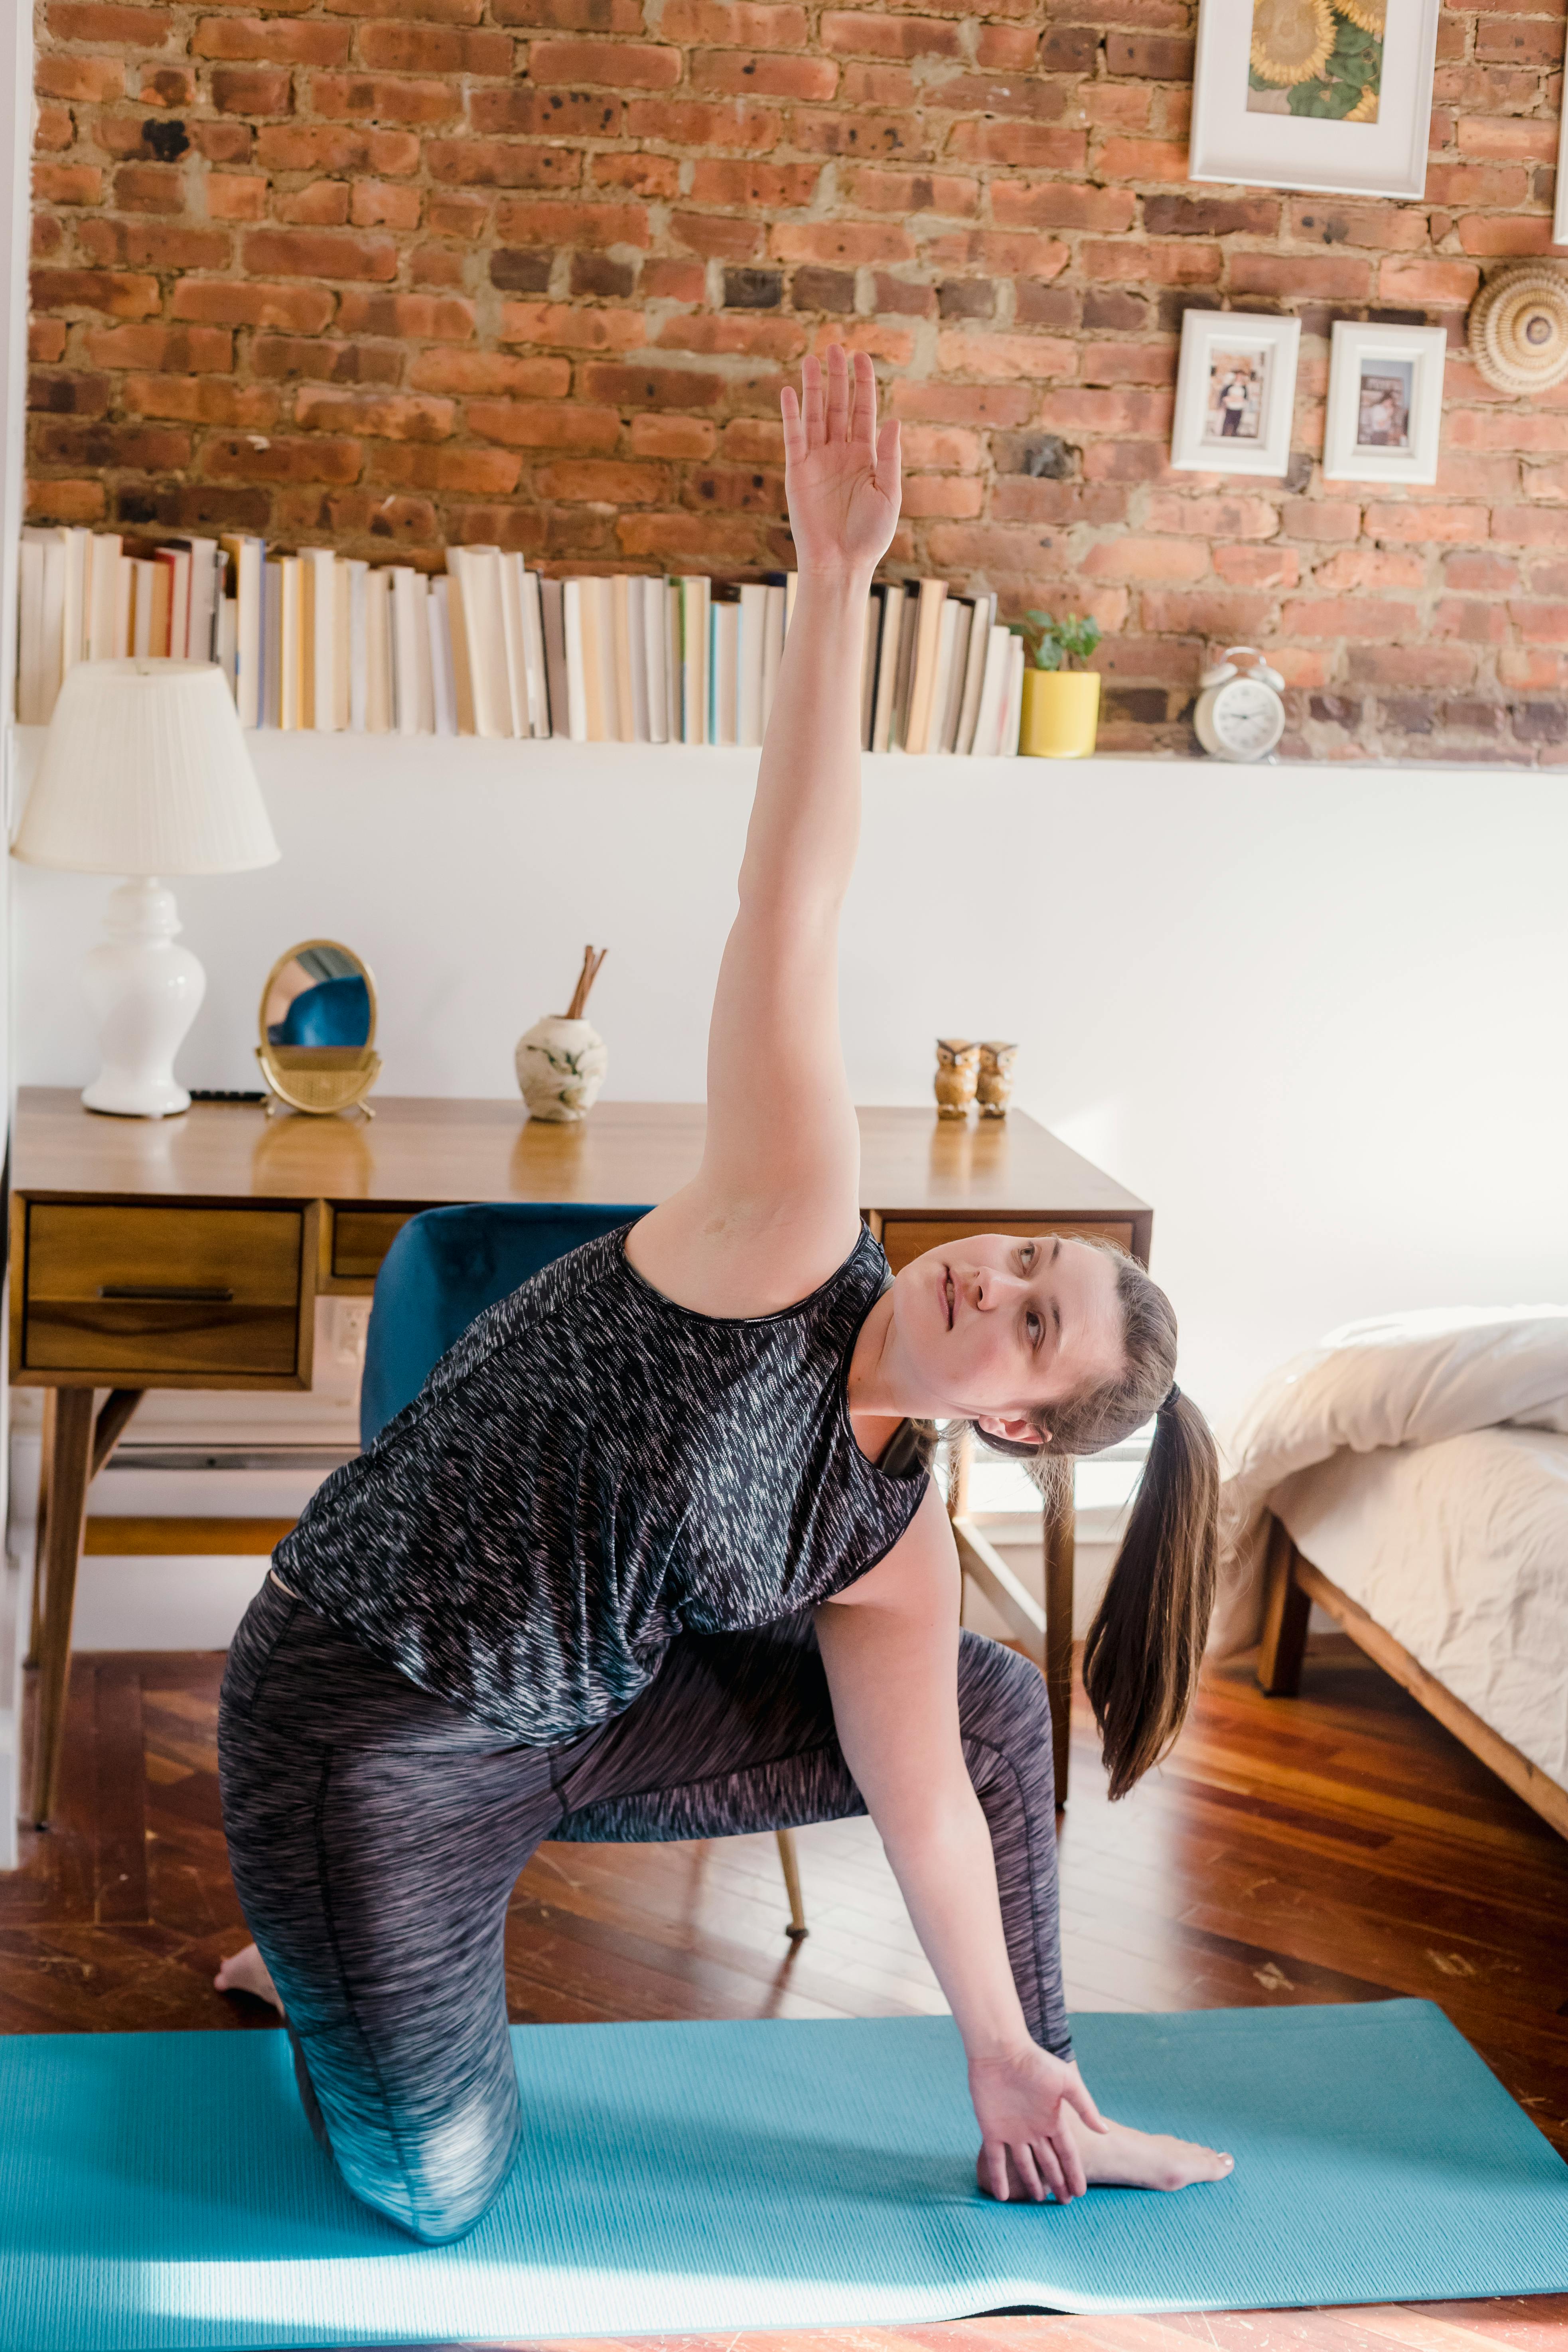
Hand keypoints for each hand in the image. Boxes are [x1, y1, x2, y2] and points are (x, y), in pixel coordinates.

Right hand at [780, 346, 900, 580]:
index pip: (863, 411)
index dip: (862, 384)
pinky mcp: (798, 472)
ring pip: (815, 416)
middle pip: (837, 406)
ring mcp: (818, 461)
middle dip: (838, 377)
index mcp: (865, 457)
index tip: (862, 357)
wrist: (841, 563)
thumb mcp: (889, 494)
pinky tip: (792, 392)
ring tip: (814, 358)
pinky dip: (792, 415)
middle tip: (837, 347)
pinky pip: (794, 437)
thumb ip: (889, 457)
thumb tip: (893, 420)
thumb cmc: (869, 535)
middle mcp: (840, 454)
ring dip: (814, 388)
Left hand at [969, 2043, 1106, 2204]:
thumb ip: (1085, 2107)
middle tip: (1065, 2204)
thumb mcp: (1067, 2083)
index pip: (1067, 2153)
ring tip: (1040, 2200)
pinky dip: (998, 2178)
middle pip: (1048, 2162)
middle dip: (1057, 2182)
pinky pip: (995, 2160)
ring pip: (1024, 2165)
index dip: (1074, 2172)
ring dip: (1031, 2183)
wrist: (1000, 2050)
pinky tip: (1002, 2196)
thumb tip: (1105, 2131)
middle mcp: (1034, 2130)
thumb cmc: (1035, 2062)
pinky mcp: (992, 2130)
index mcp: (1052, 2120)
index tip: (1081, 2193)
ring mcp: (1012, 2132)